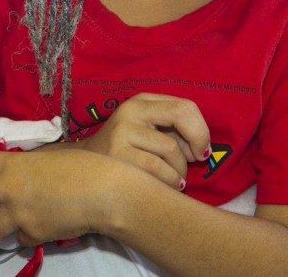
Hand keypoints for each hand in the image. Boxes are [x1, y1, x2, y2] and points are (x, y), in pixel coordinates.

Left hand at [0, 144, 155, 246]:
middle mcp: (8, 189)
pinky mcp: (31, 235)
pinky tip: (27, 233)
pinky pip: (19, 239)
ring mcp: (18, 215)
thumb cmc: (83, 167)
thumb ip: (31, 163)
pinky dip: (22, 236)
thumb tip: (23, 167)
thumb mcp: (51, 156)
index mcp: (14, 164)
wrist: (102, 193)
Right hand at [71, 93, 210, 189]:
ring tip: (175, 180)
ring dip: (181, 170)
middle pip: (181, 114)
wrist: (86, 170)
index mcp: (142, 101)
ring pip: (171, 149)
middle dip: (199, 140)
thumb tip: (202, 149)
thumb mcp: (149, 132)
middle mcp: (131, 110)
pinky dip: (170, 181)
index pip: (185, 105)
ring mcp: (121, 131)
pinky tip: (167, 187)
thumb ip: (174, 133)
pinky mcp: (116, 155)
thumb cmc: (127, 153)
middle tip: (199, 160)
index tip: (202, 150)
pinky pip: (158, 169)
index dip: (201, 129)